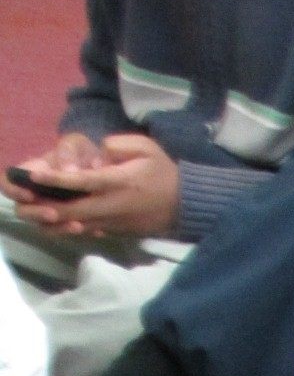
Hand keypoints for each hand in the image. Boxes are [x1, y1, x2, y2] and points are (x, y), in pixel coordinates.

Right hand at [2, 133, 102, 222]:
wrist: (102, 166)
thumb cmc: (80, 150)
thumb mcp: (75, 144)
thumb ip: (69, 153)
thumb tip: (69, 170)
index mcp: (31, 173)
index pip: (8, 183)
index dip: (13, 190)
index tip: (29, 195)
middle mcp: (36, 194)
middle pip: (23, 211)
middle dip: (36, 214)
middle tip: (54, 214)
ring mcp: (49, 209)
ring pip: (44, 227)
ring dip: (59, 229)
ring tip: (78, 226)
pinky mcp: (66, 221)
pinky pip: (66, 232)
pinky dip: (78, 232)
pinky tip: (96, 231)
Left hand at [7, 133, 181, 236]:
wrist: (187, 205)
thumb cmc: (165, 172)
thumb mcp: (146, 147)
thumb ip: (117, 144)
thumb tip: (97, 154)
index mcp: (120, 182)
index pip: (82, 181)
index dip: (56, 179)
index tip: (34, 175)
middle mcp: (114, 206)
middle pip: (73, 210)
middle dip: (46, 207)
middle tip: (25, 200)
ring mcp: (115, 222)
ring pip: (78, 225)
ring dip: (54, 221)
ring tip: (33, 212)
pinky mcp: (117, 231)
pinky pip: (88, 230)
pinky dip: (69, 227)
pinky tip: (55, 221)